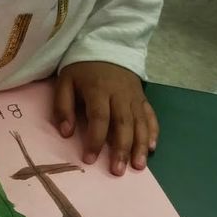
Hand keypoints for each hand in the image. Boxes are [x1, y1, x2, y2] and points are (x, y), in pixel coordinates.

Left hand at [54, 61, 158, 175]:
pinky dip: (153, 132)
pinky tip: (152, 148)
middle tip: (118, 171)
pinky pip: (150, 115)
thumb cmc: (82, 69)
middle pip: (123, 123)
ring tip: (138, 166)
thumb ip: (62, 107)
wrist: (106, 45)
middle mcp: (120, 94)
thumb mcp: (65, 81)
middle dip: (122, 148)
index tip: (89, 159)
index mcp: (98, 89)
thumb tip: (66, 133)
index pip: (99, 117)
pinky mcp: (142, 97)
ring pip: (140, 122)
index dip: (95, 139)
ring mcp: (134, 96)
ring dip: (140, 145)